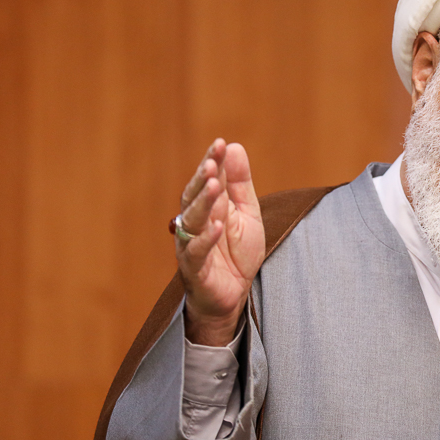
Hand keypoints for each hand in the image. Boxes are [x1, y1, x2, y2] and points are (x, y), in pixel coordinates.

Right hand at [175, 139, 264, 345]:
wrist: (233, 295)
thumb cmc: (236, 253)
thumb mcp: (247, 213)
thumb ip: (240, 184)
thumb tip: (234, 147)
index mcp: (209, 207)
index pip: (207, 180)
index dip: (212, 162)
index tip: (220, 143)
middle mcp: (195, 223)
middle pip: (194, 197)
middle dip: (203, 178)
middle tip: (212, 162)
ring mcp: (192, 246)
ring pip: (193, 221)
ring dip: (203, 203)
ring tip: (213, 185)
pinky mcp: (194, 269)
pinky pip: (196, 252)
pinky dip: (207, 239)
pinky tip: (218, 225)